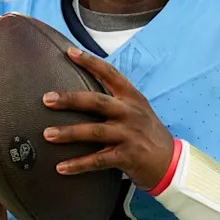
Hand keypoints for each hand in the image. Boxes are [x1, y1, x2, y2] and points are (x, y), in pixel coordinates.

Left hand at [42, 47, 174, 190]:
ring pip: (94, 132)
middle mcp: (130, 113)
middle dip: (70, 99)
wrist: (172, 163)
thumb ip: (115, 101)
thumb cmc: (147, 135)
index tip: (70, 52)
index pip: (111, 74)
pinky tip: (61, 167)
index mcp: (132, 98)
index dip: (91, 62)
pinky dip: (78, 164)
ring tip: (47, 134)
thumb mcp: (137, 111)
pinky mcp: (127, 157)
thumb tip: (83, 95)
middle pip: (97, 102)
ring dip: (69, 133)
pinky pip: (98, 160)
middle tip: (47, 99)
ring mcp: (129, 135)